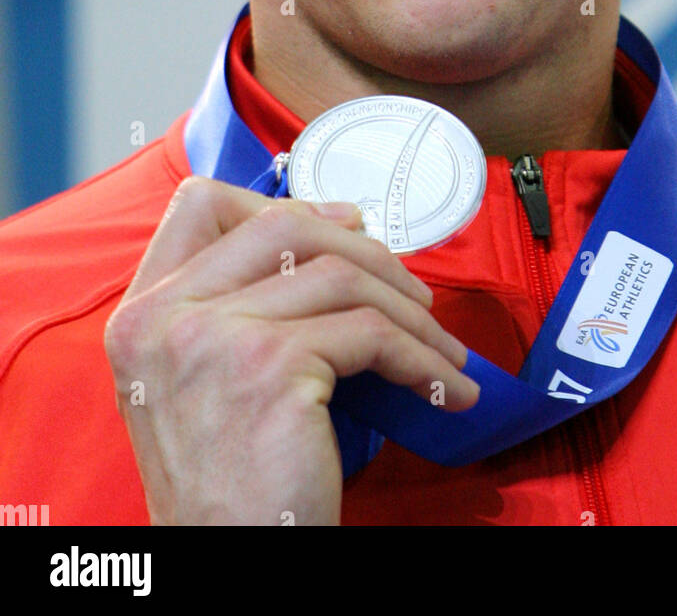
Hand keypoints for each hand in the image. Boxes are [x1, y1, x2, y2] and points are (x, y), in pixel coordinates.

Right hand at [104, 176, 478, 524]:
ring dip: (411, 311)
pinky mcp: (270, 368)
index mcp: (141, 314)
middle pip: (283, 224)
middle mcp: (164, 316)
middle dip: (366, 249)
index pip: (198, 204)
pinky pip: (372, 334)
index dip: (279, 203)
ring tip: (441, 348)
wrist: (229, 565)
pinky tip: (445, 386)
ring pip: (342, 275)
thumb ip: (238, 303)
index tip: (344, 226)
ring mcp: (213, 337)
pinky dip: (423, 358)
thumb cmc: (230, 483)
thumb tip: (337, 224)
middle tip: (412, 293)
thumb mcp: (204, 379)